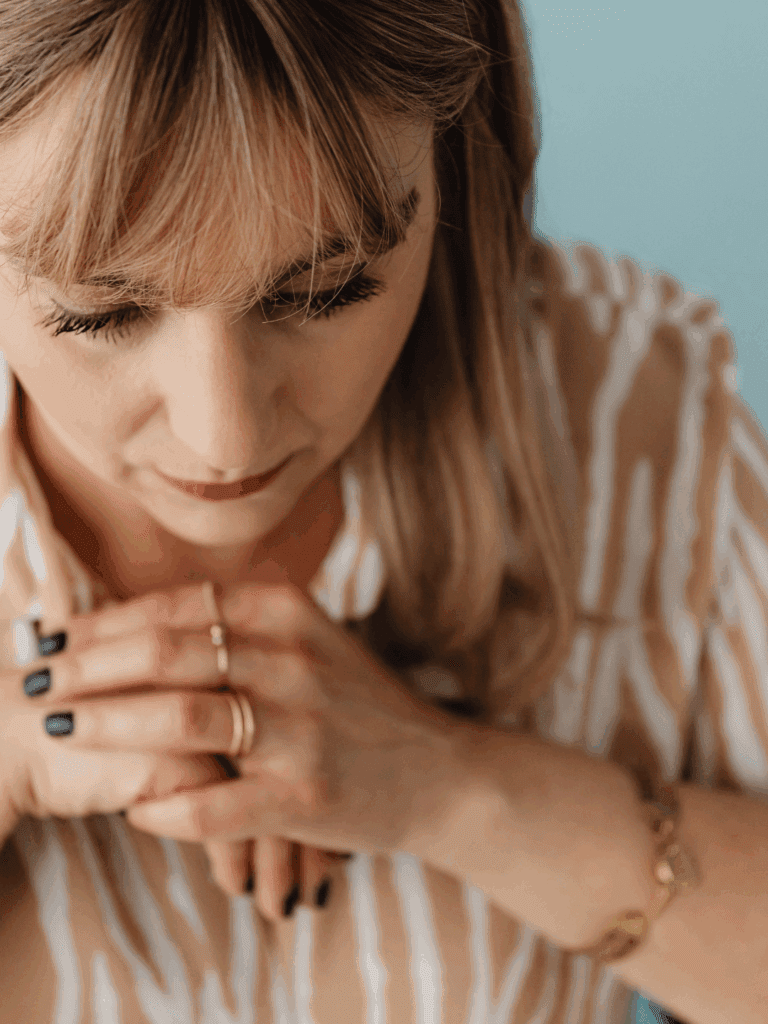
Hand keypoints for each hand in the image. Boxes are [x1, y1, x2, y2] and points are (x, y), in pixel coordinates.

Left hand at [10, 620, 347, 921]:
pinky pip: (210, 805)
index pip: (173, 607)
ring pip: (178, 721)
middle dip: (84, 669)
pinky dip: (161, 806)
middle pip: (163, 654)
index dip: (102, 625)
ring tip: (59, 731)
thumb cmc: (359, 703)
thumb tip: (133, 625)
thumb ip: (236, 624)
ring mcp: (300, 730)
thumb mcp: (309, 638)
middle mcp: (292, 661)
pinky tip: (134, 807)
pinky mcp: (304, 798)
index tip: (54, 641)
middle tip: (34, 683)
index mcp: (287, 611)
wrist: (440, 771)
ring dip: (105, 727)